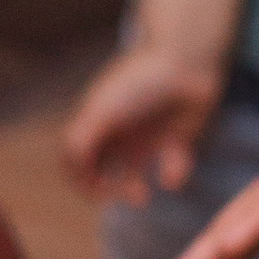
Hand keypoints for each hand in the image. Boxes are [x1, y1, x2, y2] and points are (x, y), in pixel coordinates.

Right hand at [64, 46, 222, 201]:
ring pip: (132, 173)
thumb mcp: (100, 110)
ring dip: (132, 189)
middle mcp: (117, 130)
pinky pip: (171, 167)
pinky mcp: (174, 138)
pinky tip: (171, 174)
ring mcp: (146, 135)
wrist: (185, 61)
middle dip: (104, 188)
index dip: (79, 177)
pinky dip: (172, 175)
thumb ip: (79, 141)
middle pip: (101, 169)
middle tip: (118, 195)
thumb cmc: (138, 82)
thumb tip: (73, 171)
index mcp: (95, 121)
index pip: (76, 157)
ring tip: (142, 197)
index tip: (95, 190)